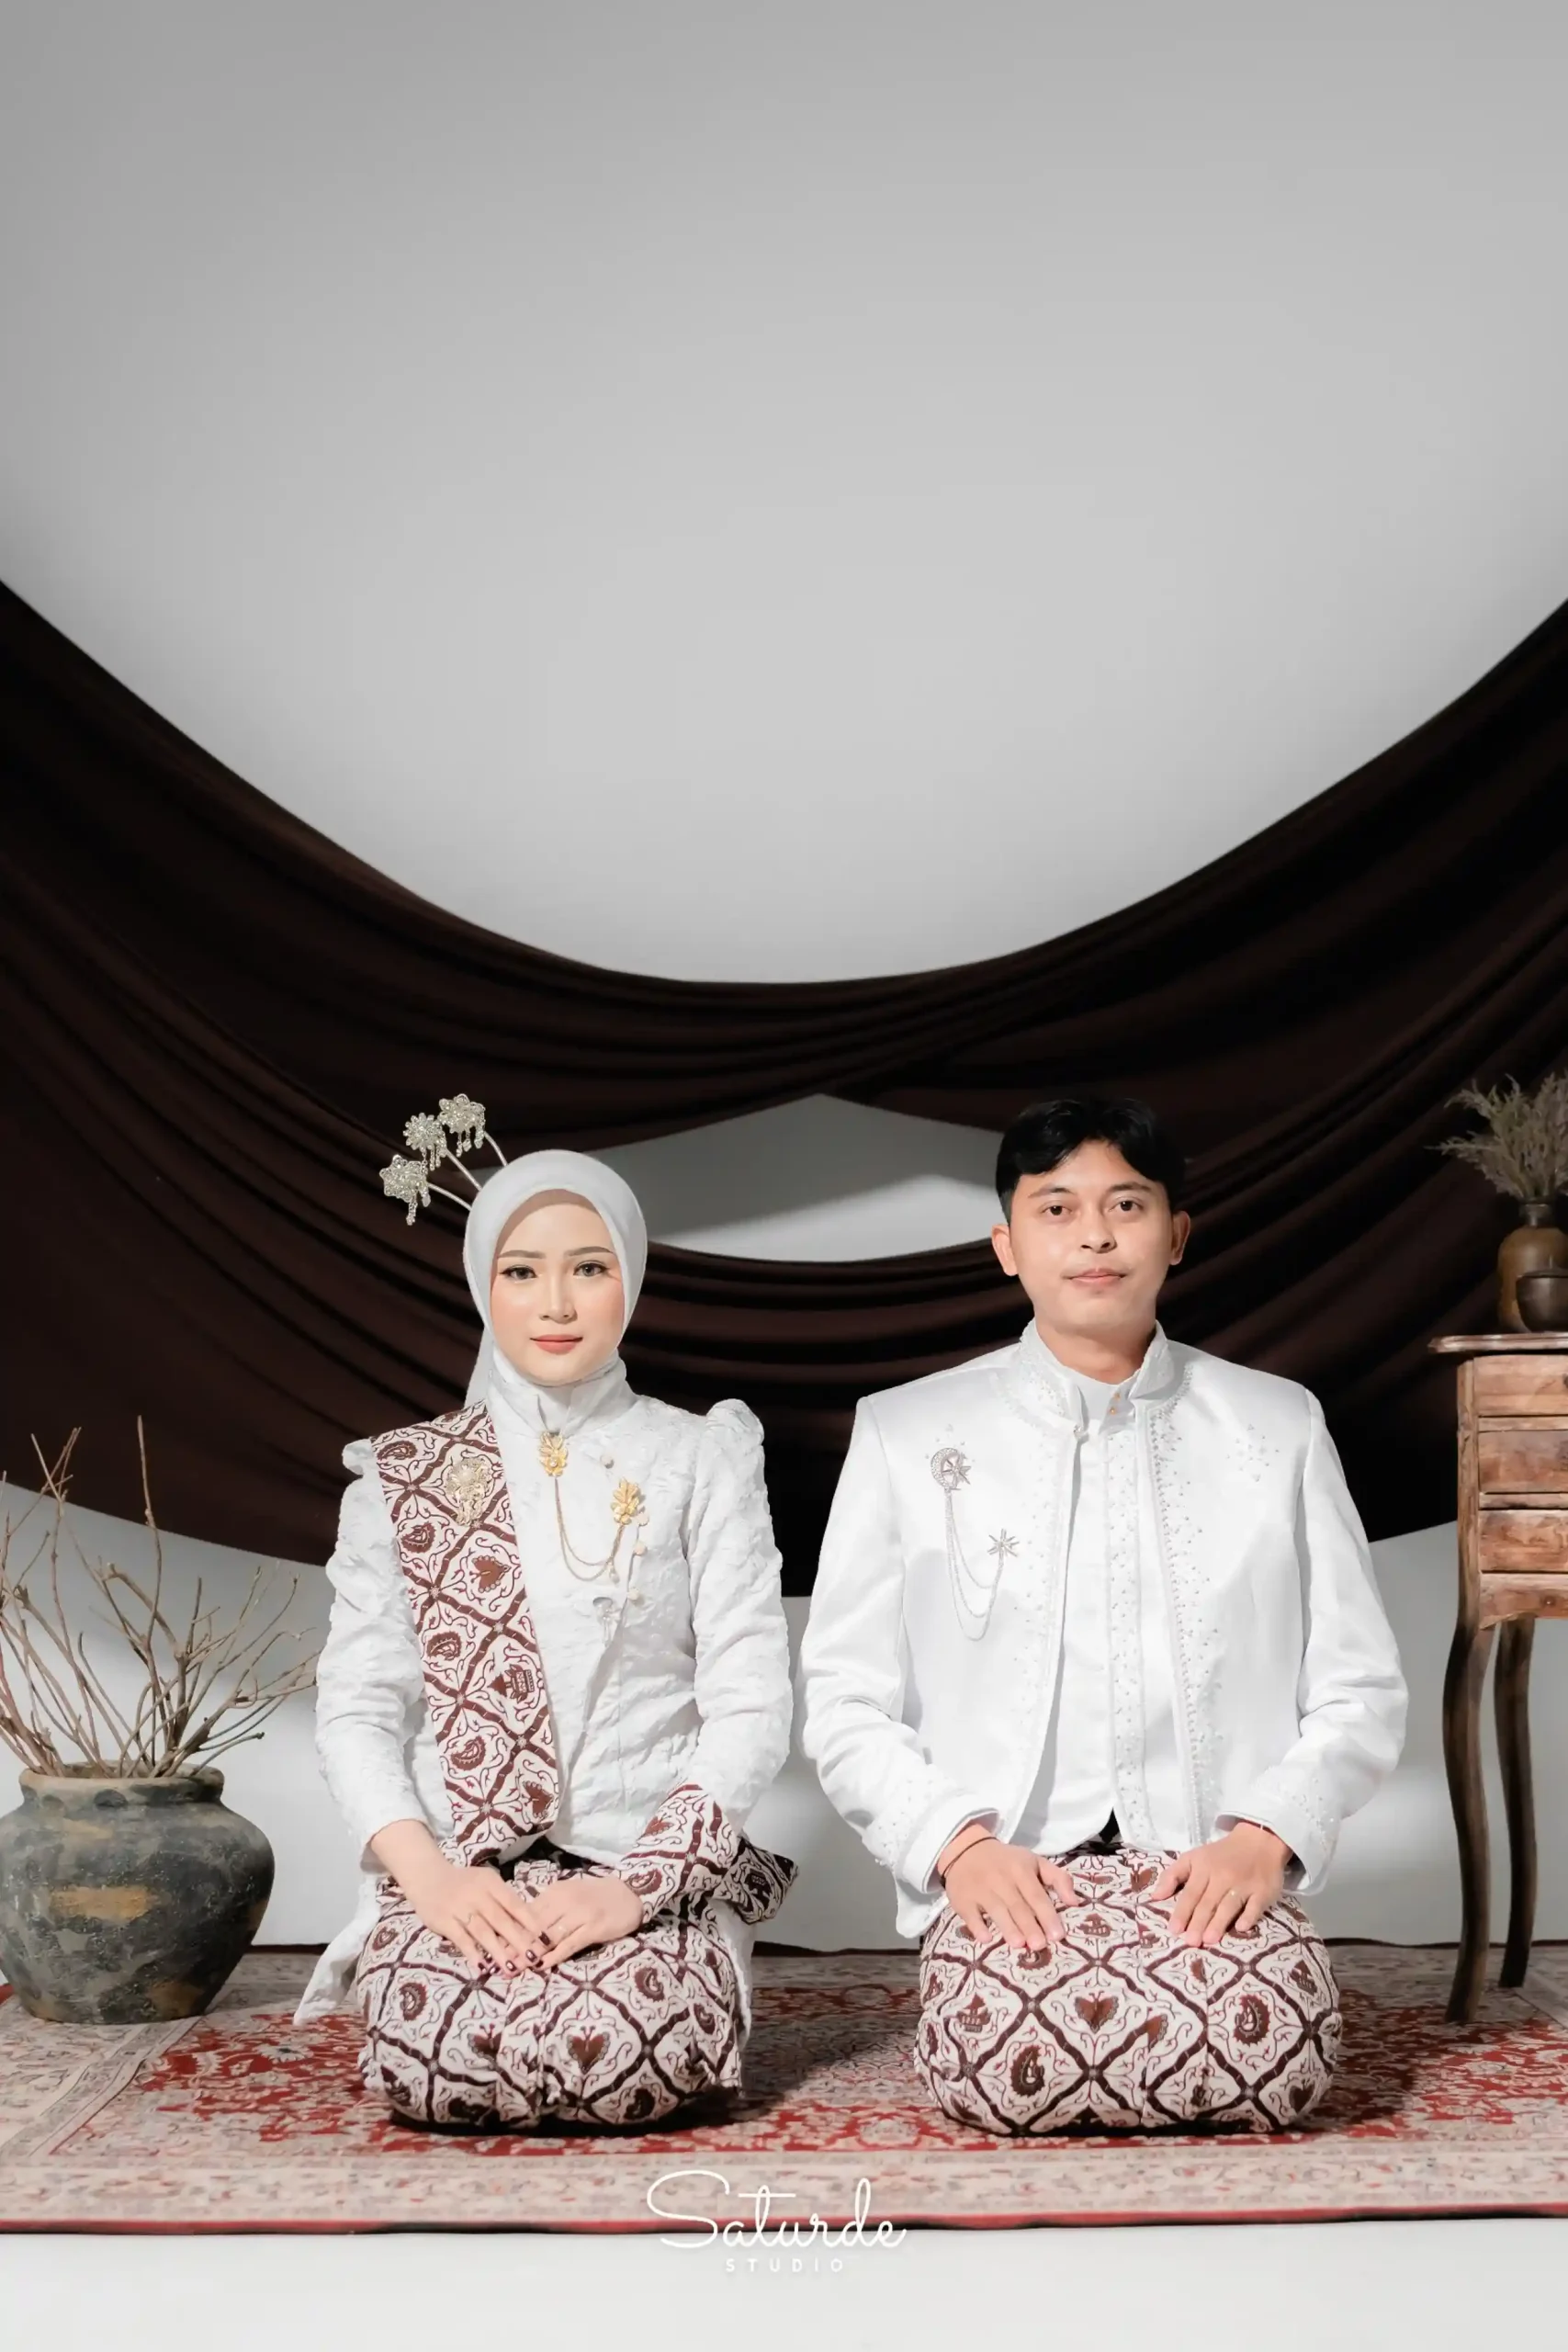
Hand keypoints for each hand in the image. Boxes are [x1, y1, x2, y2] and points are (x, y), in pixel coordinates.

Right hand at [399, 1856, 537, 1972]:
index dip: (529, 1921)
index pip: (514, 1903)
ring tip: (511, 1969)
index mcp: (491, 1883)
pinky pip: (460, 1939)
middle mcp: (477, 1894)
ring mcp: (459, 1908)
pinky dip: (471, 1953)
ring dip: (497, 1951)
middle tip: (533, 1958)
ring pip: (482, 1931)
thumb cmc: (464, 1883)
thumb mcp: (486, 1882)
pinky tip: (482, 1967)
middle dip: (518, 1940)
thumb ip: (503, 1899)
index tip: (544, 1938)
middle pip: (500, 1919)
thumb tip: (528, 1922)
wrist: (427, 1877)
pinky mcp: (444, 1921)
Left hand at [508, 1870, 643, 1970]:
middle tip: (497, 1963)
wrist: (629, 1893)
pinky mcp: (593, 1928)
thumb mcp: (568, 1896)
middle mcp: (565, 1901)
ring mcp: (580, 1915)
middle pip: (533, 1927)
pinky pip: (570, 1944)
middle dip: (514, 1945)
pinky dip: (555, 1955)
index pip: (526, 1914)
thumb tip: (518, 1925)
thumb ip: (547, 1908)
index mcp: (555, 1892)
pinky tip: (542, 1965)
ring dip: (530, 1954)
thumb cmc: (594, 1897)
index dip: (508, 1931)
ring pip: (548, 1937)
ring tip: (514, 1968)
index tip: (491, 1946)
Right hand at [940, 1836, 1081, 1953]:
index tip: (1058, 1935)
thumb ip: (1058, 1879)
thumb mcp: (1034, 1862)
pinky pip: (970, 1914)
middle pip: (1017, 1905)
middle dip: (1029, 1925)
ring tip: (1019, 1944)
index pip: (1036, 1895)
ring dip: (1007, 1927)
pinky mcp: (963, 1899)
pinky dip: (977, 1926)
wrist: (966, 1850)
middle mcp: (1001, 1879)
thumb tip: (1075, 1902)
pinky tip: (986, 1939)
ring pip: (996, 1910)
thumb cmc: (1007, 1862)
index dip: (1047, 1915)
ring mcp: (980, 1889)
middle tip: (1040, 1945)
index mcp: (1021, 1869)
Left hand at [1151, 1822, 1290, 1945]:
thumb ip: (1173, 1875)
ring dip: (1219, 1922)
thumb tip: (1155, 1896)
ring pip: (1229, 1905)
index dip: (1182, 1912)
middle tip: (1190, 1941)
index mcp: (1204, 1868)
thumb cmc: (1221, 1855)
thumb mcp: (1194, 1858)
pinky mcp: (1263, 1891)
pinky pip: (1256, 1906)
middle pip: (1208, 1902)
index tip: (1174, 1930)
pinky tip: (1241, 1928)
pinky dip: (1249, 1916)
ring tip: (1208, 1940)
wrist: (1258, 1840)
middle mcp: (1223, 1876)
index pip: (1190, 1893)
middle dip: (1198, 1922)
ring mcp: (1244, 1884)